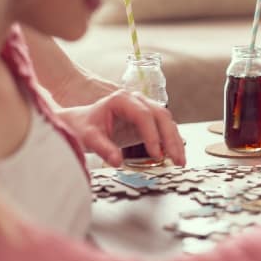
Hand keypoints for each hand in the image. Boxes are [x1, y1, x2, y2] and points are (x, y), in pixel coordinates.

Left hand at [57, 90, 185, 166]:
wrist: (80, 122)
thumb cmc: (83, 126)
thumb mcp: (88, 137)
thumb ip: (103, 148)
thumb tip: (117, 162)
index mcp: (122, 99)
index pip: (144, 115)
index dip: (152, 135)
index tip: (156, 154)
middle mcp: (137, 100)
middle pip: (161, 116)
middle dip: (171, 139)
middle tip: (176, 159)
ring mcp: (144, 108)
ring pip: (167, 122)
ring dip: (175, 141)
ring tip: (180, 161)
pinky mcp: (148, 120)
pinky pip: (164, 129)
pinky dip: (171, 142)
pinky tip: (175, 156)